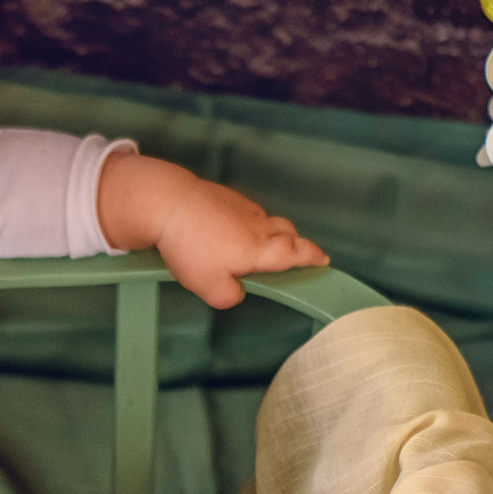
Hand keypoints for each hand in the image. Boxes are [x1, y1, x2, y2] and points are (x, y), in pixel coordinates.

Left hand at [98, 153, 328, 308]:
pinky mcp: (226, 197)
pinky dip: (246, 223)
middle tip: (293, 255)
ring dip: (269, 233)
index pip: (296, 253)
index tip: (324, 260)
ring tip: (254, 248)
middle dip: (295, 244)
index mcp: (261, 249)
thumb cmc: (191, 248)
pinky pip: (246, 212)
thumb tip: (237, 291)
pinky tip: (228, 232)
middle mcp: (259, 225)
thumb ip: (229, 296)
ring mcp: (243, 207)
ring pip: (266, 221)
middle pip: (287, 232)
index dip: (312, 257)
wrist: (168, 203)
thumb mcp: (209, 287)